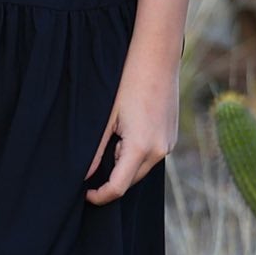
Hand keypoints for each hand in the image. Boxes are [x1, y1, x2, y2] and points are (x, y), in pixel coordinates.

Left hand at [83, 59, 178, 204]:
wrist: (157, 59)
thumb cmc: (128, 83)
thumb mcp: (106, 118)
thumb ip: (94, 151)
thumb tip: (84, 176)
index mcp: (141, 148)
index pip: (118, 188)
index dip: (100, 196)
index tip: (85, 193)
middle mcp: (159, 151)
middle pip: (131, 180)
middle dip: (112, 178)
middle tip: (95, 159)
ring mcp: (168, 144)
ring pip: (141, 168)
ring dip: (124, 164)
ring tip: (113, 138)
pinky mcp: (172, 137)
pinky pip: (151, 156)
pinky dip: (137, 154)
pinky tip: (128, 131)